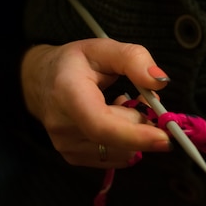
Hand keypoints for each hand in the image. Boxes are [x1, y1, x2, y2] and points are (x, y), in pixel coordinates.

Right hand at [20, 38, 171, 167]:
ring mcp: (66, 146)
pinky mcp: (73, 158)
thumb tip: (160, 81)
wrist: (41, 81)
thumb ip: (133, 59)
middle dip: (143, 121)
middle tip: (143, 97)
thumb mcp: (103, 47)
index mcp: (69, 94)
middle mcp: (63, 126)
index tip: (164, 138)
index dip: (136, 135)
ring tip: (122, 105)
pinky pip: (115, 158)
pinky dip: (125, 142)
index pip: (102, 125)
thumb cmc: (74, 64)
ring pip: (121, 152)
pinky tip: (114, 120)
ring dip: (135, 132)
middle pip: (119, 139)